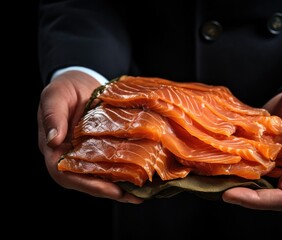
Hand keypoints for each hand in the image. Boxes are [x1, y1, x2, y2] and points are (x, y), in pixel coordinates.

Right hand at [37, 71, 142, 203]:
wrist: (81, 80)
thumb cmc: (64, 89)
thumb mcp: (55, 97)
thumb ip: (53, 117)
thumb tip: (54, 141)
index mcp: (55, 151)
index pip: (68, 175)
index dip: (90, 185)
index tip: (113, 190)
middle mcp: (72, 157)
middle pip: (89, 181)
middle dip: (112, 191)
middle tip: (136, 196)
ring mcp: (88, 154)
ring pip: (103, 175)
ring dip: (122, 185)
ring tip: (143, 191)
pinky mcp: (102, 148)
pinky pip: (112, 162)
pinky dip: (126, 169)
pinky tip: (144, 172)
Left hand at [222, 84, 281, 210]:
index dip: (259, 200)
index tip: (233, 194)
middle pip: (266, 195)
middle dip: (241, 195)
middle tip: (216, 186)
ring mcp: (275, 162)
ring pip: (254, 181)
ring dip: (235, 181)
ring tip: (213, 174)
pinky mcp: (264, 152)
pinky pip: (249, 162)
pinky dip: (235, 162)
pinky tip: (219, 156)